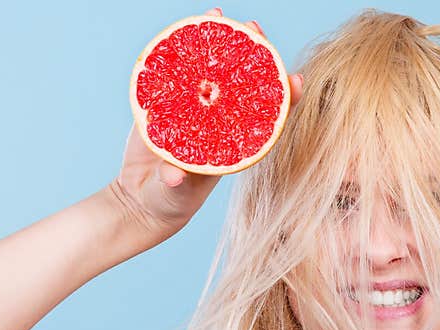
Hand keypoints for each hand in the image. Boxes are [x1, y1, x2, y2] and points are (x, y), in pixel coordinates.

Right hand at [109, 7, 304, 244]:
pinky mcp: (171, 103)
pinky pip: (183, 72)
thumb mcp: (171, 194)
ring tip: (222, 15)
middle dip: (253, 56)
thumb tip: (172, 176)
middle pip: (244, 86)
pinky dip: (187, 49)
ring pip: (215, 74)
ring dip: (221, 44)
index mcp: (233, 145)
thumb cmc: (167, 200)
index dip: (284, 99)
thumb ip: (173, 185)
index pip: (267, 120)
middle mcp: (220, 124)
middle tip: (255, 29)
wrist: (142, 196)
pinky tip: (189, 26)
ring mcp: (197, 111)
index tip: (296, 79)